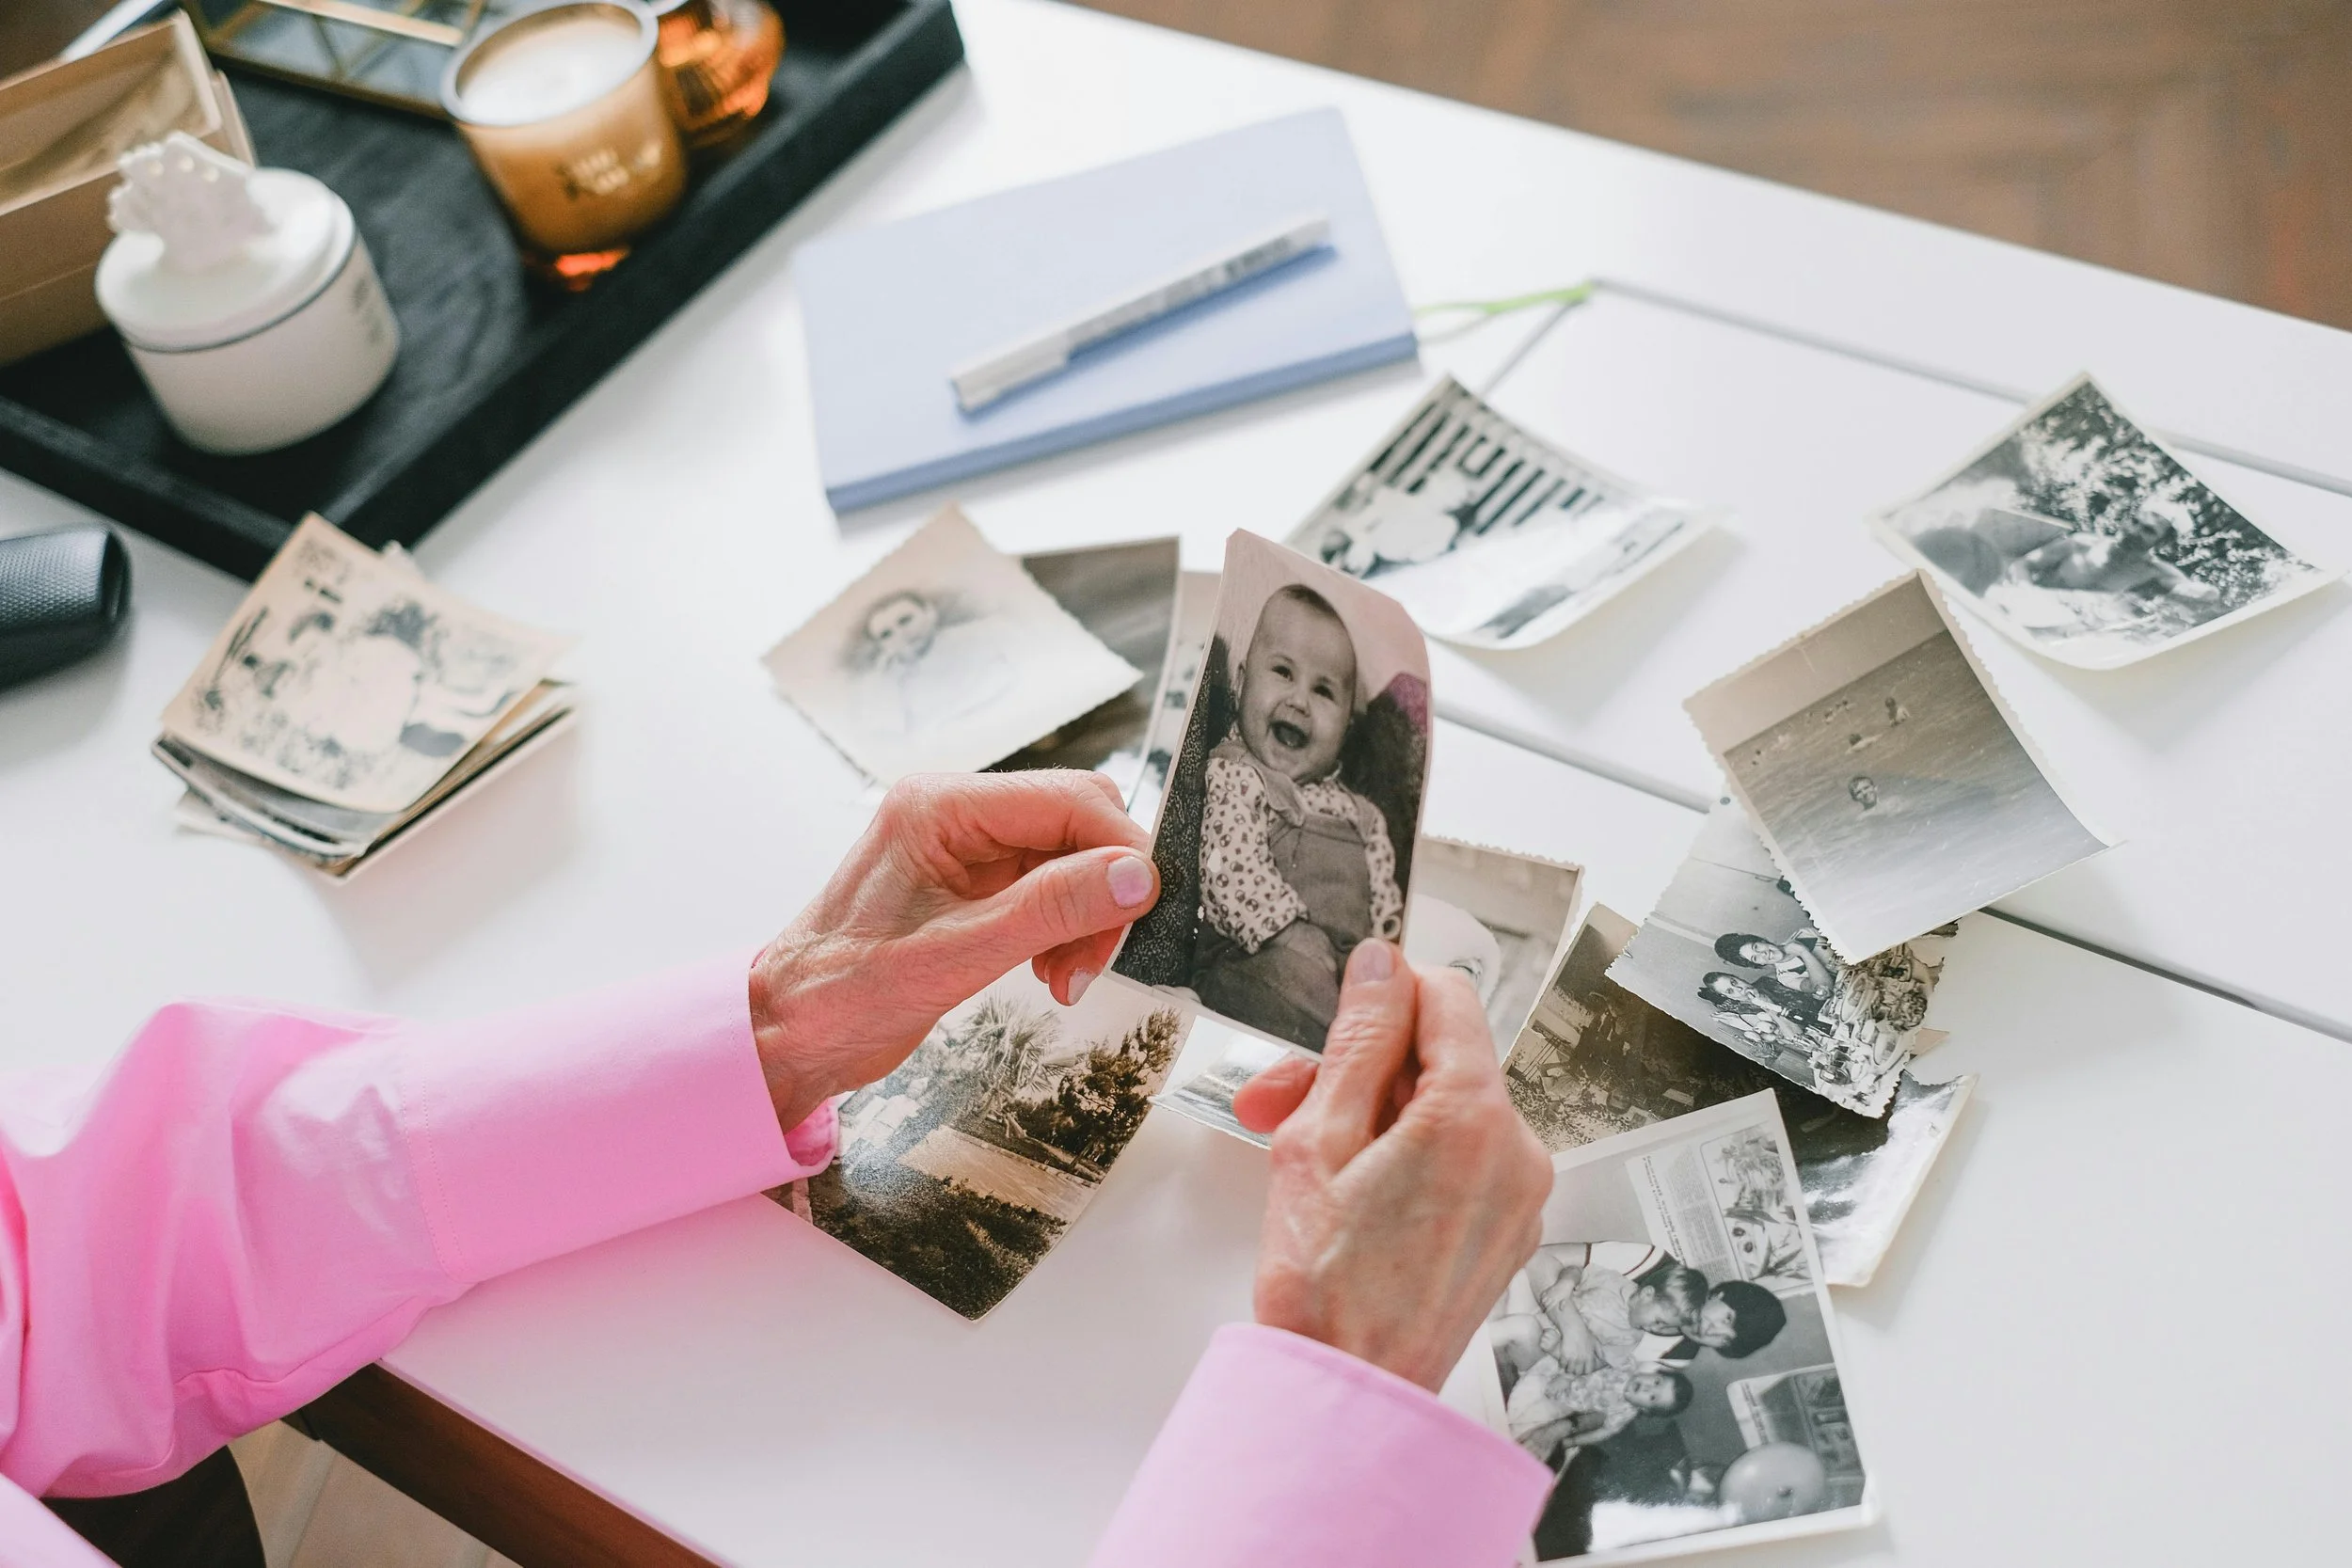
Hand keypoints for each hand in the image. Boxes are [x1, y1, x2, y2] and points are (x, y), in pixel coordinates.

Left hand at [749, 771, 1157, 1129]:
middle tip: (1093, 960)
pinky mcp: (973, 883)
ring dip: (1086, 918)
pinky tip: (1051, 970)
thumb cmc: (843, 994)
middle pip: (1077, 823)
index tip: (1145, 909)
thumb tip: (1137, 876)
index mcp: (941, 805)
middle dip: (1103, 890)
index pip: (1069, 799)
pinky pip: (1049, 889)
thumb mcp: (957, 955)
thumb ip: (1052, 909)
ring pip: (1070, 859)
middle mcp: (956, 811)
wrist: (789, 1034)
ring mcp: (965, 846)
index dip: (1120, 850)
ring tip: (1065, 977)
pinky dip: (1065, 930)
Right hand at [1230, 940, 1553, 1391]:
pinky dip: (1404, 1157)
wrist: (1348, 1394)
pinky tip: (1345, 1190)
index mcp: (1476, 1117)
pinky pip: (1459, 1160)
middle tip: (1281, 1100)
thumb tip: (1381, 966)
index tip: (1335, 1019)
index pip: (1447, 997)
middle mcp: (1517, 1151)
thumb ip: (1358, 1040)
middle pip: (1441, 1059)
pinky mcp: (1506, 1232)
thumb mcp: (1319, 1138)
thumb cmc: (1326, 1285)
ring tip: (1298, 1156)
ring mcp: (1518, 1197)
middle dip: (1357, 1068)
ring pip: (1445, 1110)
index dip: (1384, 996)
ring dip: (1370, 1115)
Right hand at [1548, 1309, 1599, 1375]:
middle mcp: (1581, 1360)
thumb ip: (1599, 1351)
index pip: (1588, 1371)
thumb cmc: (1585, 1334)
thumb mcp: (1595, 1342)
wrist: (1574, 1328)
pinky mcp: (1564, 1356)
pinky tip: (1563, 1362)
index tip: (1582, 1369)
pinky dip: (1562, 1364)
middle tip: (1574, 1369)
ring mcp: (1572, 1359)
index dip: (1585, 1371)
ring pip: (1570, 1370)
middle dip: (1576, 1371)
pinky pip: (1562, 1365)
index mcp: (1589, 1358)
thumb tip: (1602, 1359)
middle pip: (1578, 1372)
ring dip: (1569, 1369)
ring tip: (1568, 1367)